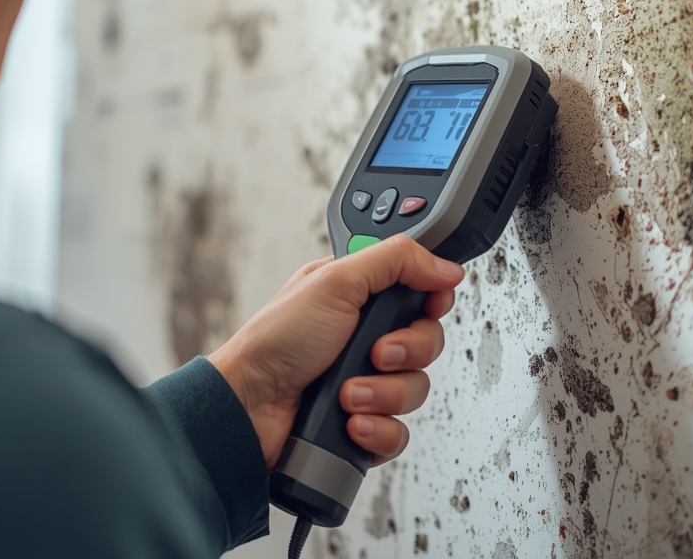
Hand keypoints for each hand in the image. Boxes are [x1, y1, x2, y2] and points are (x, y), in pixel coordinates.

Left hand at [207, 234, 462, 467]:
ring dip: (383, 392)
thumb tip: (445, 266)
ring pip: (416, 390)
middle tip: (374, 352)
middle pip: (428, 341)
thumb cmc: (274, 341)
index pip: (422, 293)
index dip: (433, 300)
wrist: (247, 407)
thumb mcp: (334, 280)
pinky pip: (400, 432)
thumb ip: (396, 261)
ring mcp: (368, 382)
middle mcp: (368, 338)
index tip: (429, 305)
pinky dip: (377, 428)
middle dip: (406, 351)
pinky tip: (351, 421)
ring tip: (347, 392)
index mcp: (362, 296)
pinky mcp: (366, 424)